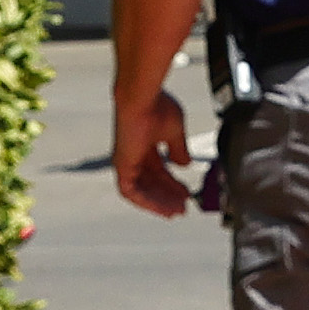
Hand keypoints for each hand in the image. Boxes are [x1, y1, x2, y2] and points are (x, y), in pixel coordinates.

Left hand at [114, 86, 196, 218]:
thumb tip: (184, 164)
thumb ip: (179, 149)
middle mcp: (134, 155)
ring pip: (142, 190)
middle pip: (152, 182)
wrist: (141, 98)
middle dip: (168, 195)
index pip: (159, 171)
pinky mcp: (122, 167)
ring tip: (175, 211)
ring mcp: (126, 162)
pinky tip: (162, 207)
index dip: (173, 184)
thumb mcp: (174, 131)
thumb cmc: (157, 107)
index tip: (186, 194)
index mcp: (145, 145)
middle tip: (183, 207)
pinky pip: (131, 192)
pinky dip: (146, 201)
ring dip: (159, 202)